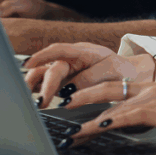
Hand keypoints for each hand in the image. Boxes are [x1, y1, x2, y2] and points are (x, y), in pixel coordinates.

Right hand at [24, 42, 155, 106]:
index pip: (59, 50)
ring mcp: (63, 70)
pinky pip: (44, 85)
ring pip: (41, 75)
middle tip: (41, 103)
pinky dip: (37, 92)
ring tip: (34, 104)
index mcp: (82, 52)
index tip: (28, 64)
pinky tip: (34, 102)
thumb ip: (89, 78)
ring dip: (34, 88)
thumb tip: (68, 90)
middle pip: (50, 69)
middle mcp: (68, 59)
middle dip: (44, 86)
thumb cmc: (119, 70)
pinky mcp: (60, 82)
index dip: (42, 55)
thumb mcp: (109, 71)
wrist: (127, 75)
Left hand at [63, 83, 155, 142]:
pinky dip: (106, 121)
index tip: (75, 95)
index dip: (94, 87)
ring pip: (110, 102)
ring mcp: (152, 97)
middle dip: (81, 94)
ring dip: (85, 116)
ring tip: (68, 128)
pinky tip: (94, 127)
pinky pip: (124, 115)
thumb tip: (141, 121)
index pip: (117, 83)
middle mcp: (149, 86)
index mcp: (153, 84)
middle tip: (59, 102)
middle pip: (106, 86)